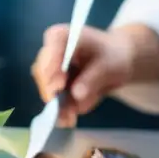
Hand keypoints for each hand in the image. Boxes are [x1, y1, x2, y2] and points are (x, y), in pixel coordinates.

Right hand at [32, 23, 158, 126]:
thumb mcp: (110, 64)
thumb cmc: (113, 56)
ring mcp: (50, 72)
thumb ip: (94, 77)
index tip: (59, 85)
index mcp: (62, 37)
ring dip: (58, 106)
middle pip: (43, 73)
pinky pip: (55, 102)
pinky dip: (62, 112)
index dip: (52, 67)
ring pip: (47, 91)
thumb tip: (77, 94)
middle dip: (53, 93)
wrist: (115, 63)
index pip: (51, 50)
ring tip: (70, 119)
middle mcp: (50, 53)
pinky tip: (70, 120)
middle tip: (64, 111)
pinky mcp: (54, 89)